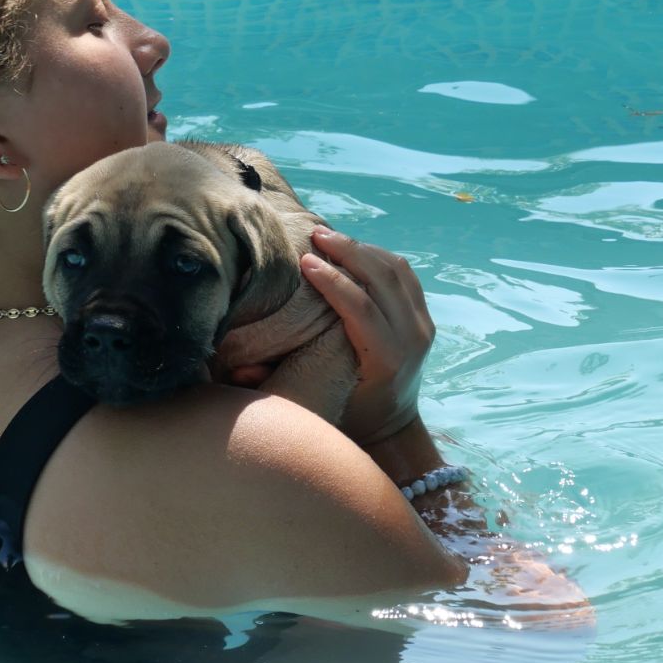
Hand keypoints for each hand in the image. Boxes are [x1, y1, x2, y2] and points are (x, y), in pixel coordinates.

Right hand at [298, 227, 433, 444]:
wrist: (394, 427)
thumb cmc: (349, 416)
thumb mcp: (317, 405)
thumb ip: (279, 384)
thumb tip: (238, 368)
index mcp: (387, 360)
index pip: (363, 308)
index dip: (334, 281)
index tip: (305, 260)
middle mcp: (412, 339)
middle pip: (383, 279)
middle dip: (347, 250)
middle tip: (315, 234)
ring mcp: (423, 325)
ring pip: (397, 270)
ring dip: (362, 247)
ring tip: (328, 236)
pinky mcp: (425, 316)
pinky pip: (404, 274)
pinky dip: (378, 255)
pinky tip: (351, 249)